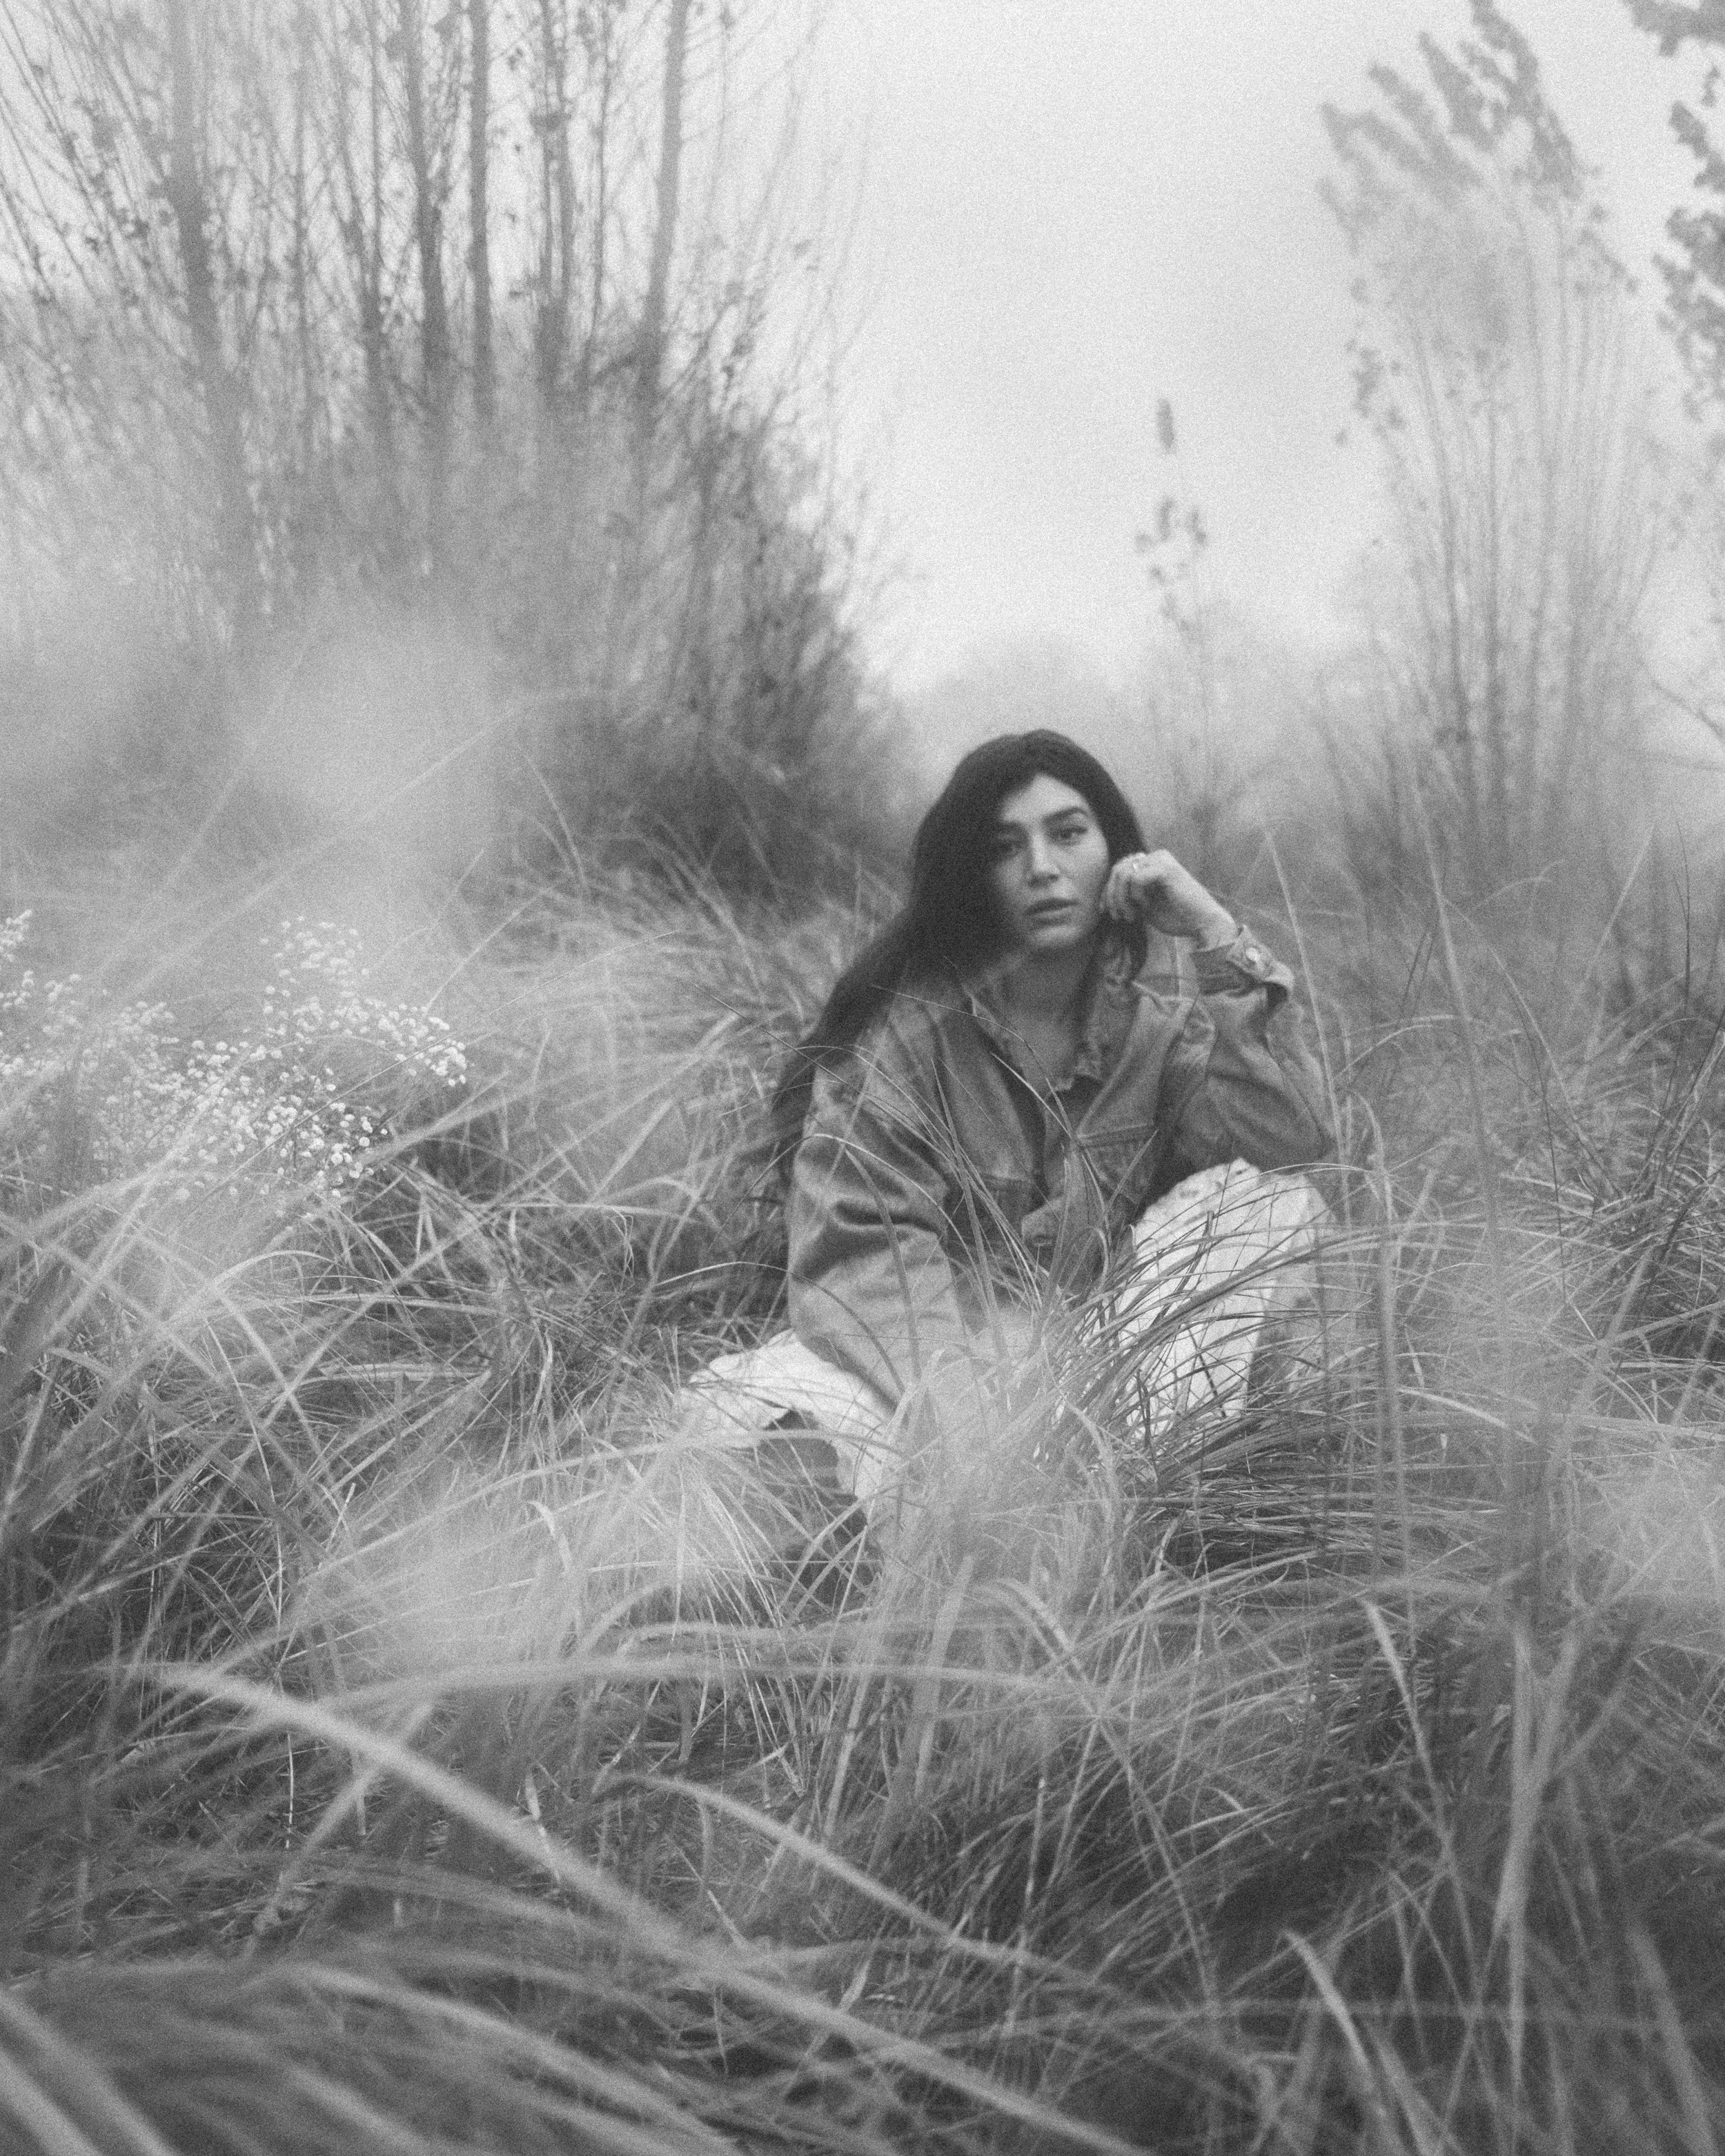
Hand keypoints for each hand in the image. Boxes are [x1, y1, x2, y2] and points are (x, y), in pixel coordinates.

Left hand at [1102, 850, 1236, 945]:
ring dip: (1121, 899)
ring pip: (1123, 873)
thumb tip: (1105, 896)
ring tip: (1131, 916)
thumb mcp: (1145, 905)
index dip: (1108, 890)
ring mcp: (1161, 860)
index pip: (1119, 869)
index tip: (1105, 911)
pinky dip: (1135, 895)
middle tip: (1118, 916)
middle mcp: (1156, 856)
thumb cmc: (1177, 916)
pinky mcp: (1166, 868)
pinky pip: (1136, 878)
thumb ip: (1128, 896)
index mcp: (1152, 863)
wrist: (1202, 923)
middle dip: (1112, 896)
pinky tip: (1144, 906)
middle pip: (1117, 869)